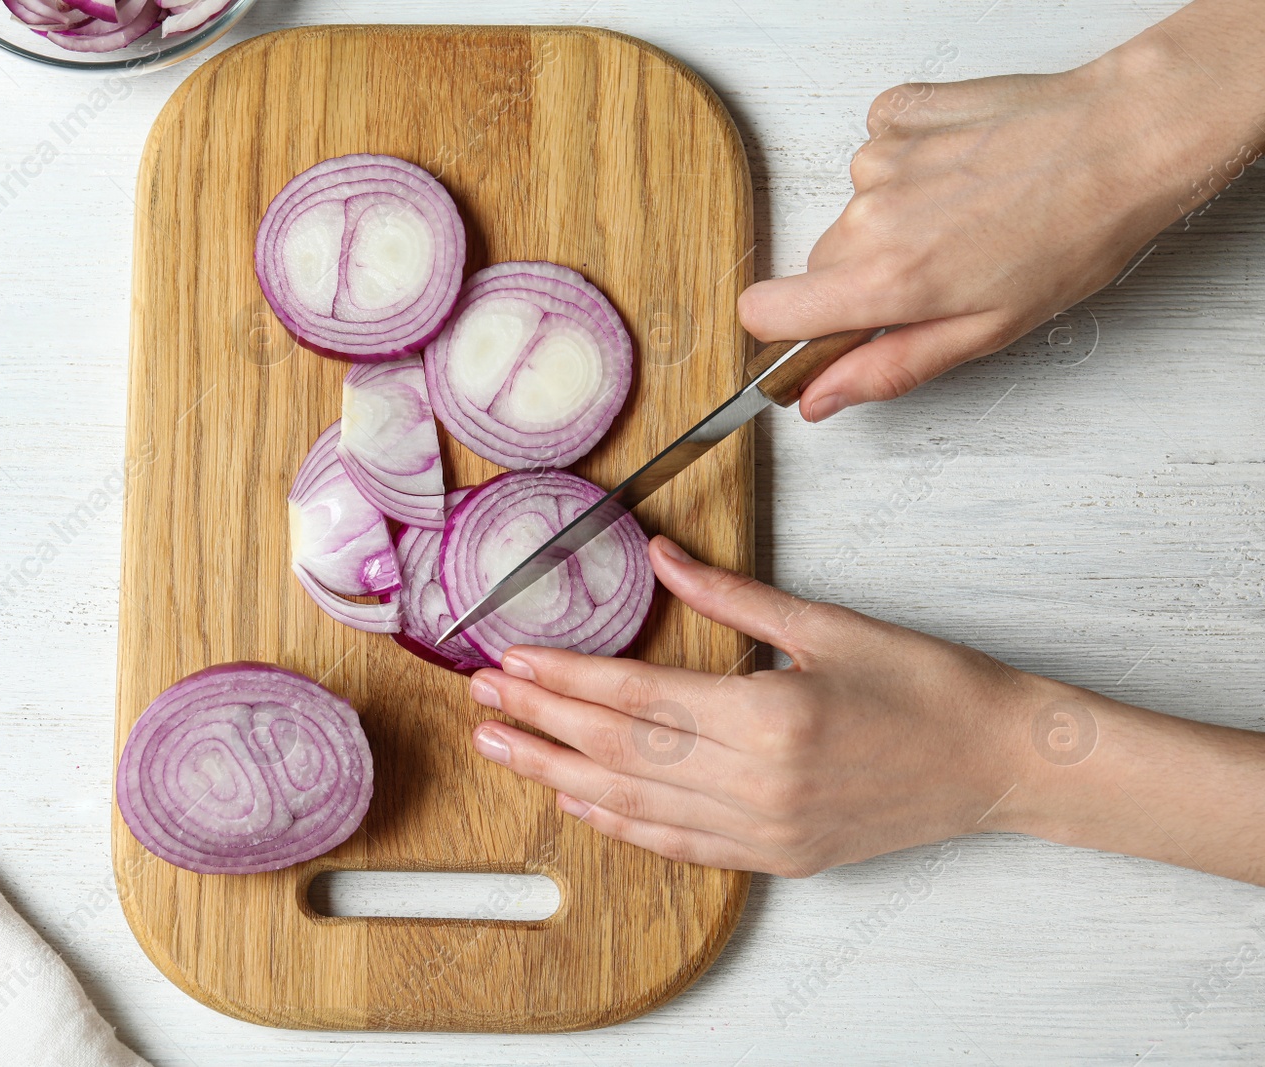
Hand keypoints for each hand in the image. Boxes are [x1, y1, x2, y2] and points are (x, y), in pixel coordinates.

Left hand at [467, 536, 1038, 874]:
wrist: (1000, 760)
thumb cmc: (925, 684)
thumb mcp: (825, 624)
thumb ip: (728, 595)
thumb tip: (658, 555)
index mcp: (768, 716)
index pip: (633, 698)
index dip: (563, 680)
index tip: (508, 664)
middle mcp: (757, 783)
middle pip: (618, 752)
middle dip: (540, 725)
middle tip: (480, 704)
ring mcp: (765, 831)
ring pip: (634, 806)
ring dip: (560, 777)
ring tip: (504, 752)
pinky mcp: (777, 857)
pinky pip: (678, 845)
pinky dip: (621, 824)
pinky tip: (580, 802)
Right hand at [738, 2, 1264, 421]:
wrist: (1126, 137)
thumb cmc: (1077, 232)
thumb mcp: (987, 332)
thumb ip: (887, 367)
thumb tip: (821, 397)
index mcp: (886, 280)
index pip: (763, 311)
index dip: (783, 330)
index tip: (819, 333)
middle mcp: (870, 214)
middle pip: (819, 264)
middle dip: (864, 278)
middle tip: (940, 275)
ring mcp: (881, 157)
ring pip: (855, 210)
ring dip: (897, 219)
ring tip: (968, 216)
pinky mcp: (897, 113)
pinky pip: (877, 152)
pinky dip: (911, 165)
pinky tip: (962, 172)